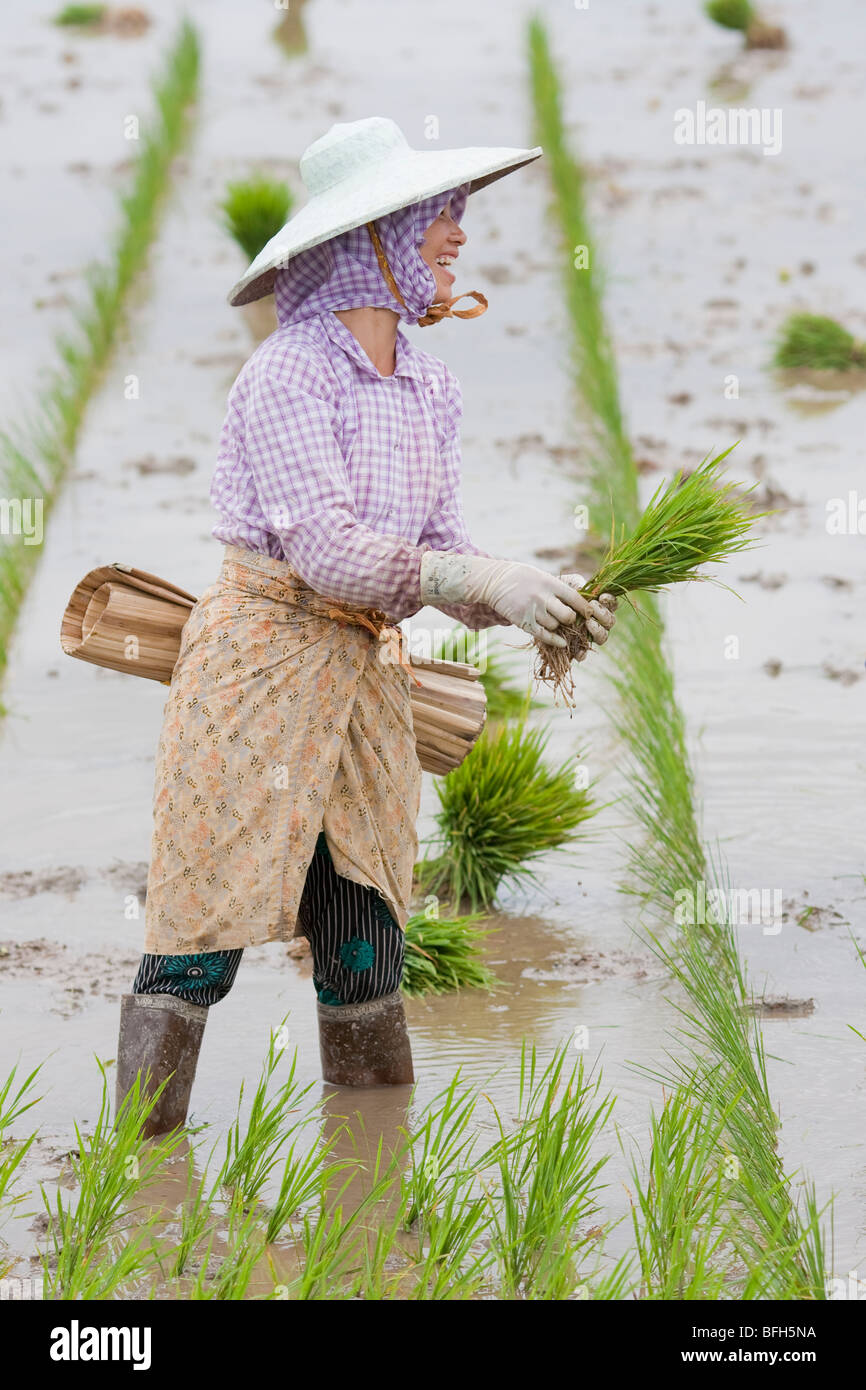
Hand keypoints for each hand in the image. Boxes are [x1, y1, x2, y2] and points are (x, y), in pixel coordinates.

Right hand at [420, 553, 614, 647]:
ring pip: (555, 626)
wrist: (495, 581)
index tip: (589, 612)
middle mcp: (542, 597)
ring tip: (555, 622)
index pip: (575, 598)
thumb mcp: (542, 576)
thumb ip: (559, 587)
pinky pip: (543, 635)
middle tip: (572, 620)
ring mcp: (532, 610)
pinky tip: (561, 642)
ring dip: (558, 627)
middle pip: (568, 616)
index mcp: (550, 583)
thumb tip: (582, 596)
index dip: (585, 608)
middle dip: (572, 620)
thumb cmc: (522, 577)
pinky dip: (554, 640)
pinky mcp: (523, 621)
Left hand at [559, 573, 616, 659]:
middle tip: (592, 608)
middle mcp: (598, 620)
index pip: (612, 604)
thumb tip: (584, 590)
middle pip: (610, 621)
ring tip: (588, 623)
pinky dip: (583, 653)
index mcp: (599, 604)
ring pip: (602, 637)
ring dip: (598, 631)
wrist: (538, 606)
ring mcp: (588, 634)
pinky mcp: (576, 646)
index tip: (602, 597)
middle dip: (604, 615)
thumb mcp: (566, 583)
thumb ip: (577, 584)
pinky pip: (584, 653)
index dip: (610, 601)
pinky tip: (579, 651)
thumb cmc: (556, 591)